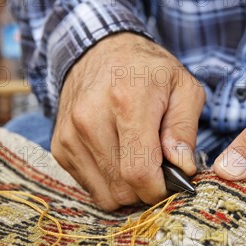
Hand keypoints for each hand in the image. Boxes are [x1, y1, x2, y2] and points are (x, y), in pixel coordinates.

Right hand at [52, 33, 203, 209]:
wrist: (99, 50)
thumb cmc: (148, 71)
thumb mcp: (184, 88)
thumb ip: (185, 129)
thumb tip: (182, 167)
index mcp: (127, 102)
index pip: (139, 172)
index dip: (160, 189)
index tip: (173, 181)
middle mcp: (90, 120)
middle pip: (123, 189)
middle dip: (147, 189)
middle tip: (159, 167)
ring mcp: (70, 135)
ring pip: (106, 195)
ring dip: (128, 188)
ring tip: (138, 158)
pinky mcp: (60, 146)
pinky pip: (90, 187)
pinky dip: (109, 181)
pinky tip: (118, 156)